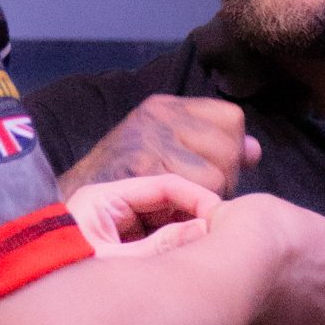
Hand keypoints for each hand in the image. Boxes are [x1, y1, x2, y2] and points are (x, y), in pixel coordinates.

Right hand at [59, 97, 261, 199]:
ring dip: (204, 200)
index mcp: (165, 107)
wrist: (69, 215)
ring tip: (178, 209)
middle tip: (190, 199)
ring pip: (217, 175)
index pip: (231, 120)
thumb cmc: (120, 192)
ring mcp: (149, 138)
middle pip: (229, 149)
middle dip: (220, 182)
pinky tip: (168, 217)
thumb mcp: (165, 155)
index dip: (228, 153)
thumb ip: (212, 148)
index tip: (206, 172)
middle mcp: (158, 116)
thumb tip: (255, 150)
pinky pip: (196, 191)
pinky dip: (188, 210)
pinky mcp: (142, 166)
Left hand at [67, 174, 219, 256]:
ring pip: (160, 225)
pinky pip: (150, 244)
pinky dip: (171, 252)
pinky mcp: (115, 252)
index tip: (221, 217)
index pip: (162, 186)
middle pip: (163, 204)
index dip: (196, 197)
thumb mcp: (120, 264)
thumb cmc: (67, 285)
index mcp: (103, 200)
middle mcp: (108, 210)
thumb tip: (206, 229)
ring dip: (184, 236)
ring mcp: (111, 231)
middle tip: (221, 237)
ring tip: (210, 251)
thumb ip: (164, 247)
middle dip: (192, 218)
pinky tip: (190, 263)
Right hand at [223, 193, 324, 324]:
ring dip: (290, 302)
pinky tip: (248, 304)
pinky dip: (270, 318)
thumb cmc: (260, 226)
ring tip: (255, 287)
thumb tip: (249, 231)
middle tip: (272, 267)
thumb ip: (276, 225)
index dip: (307, 243)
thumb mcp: (268, 206)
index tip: (284, 242)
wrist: (240, 270)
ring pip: (310, 309)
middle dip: (306, 278)